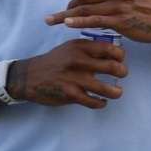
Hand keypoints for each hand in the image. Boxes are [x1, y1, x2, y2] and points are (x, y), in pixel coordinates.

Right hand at [9, 39, 127, 108]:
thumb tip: (112, 51)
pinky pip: (94, 102)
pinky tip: (101, 101)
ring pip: (106, 89)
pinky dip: (101, 103)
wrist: (28, 76)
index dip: (120, 55)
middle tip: (121, 75)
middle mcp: (79, 61)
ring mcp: (75, 79)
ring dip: (116, 92)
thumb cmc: (53, 62)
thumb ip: (88, 49)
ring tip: (116, 92)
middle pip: (113, 67)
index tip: (120, 60)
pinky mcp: (71, 94)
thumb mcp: (69, 48)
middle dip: (122, 72)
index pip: (110, 48)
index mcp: (80, 47)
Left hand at [46, 0, 150, 43]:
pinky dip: (77, 21)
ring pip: (84, 8)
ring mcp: (118, 4)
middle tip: (64, 12)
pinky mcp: (119, 20)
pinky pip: (93, 20)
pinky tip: (66, 24)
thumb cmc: (145, 4)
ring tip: (51, 20)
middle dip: (69, 4)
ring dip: (64, 15)